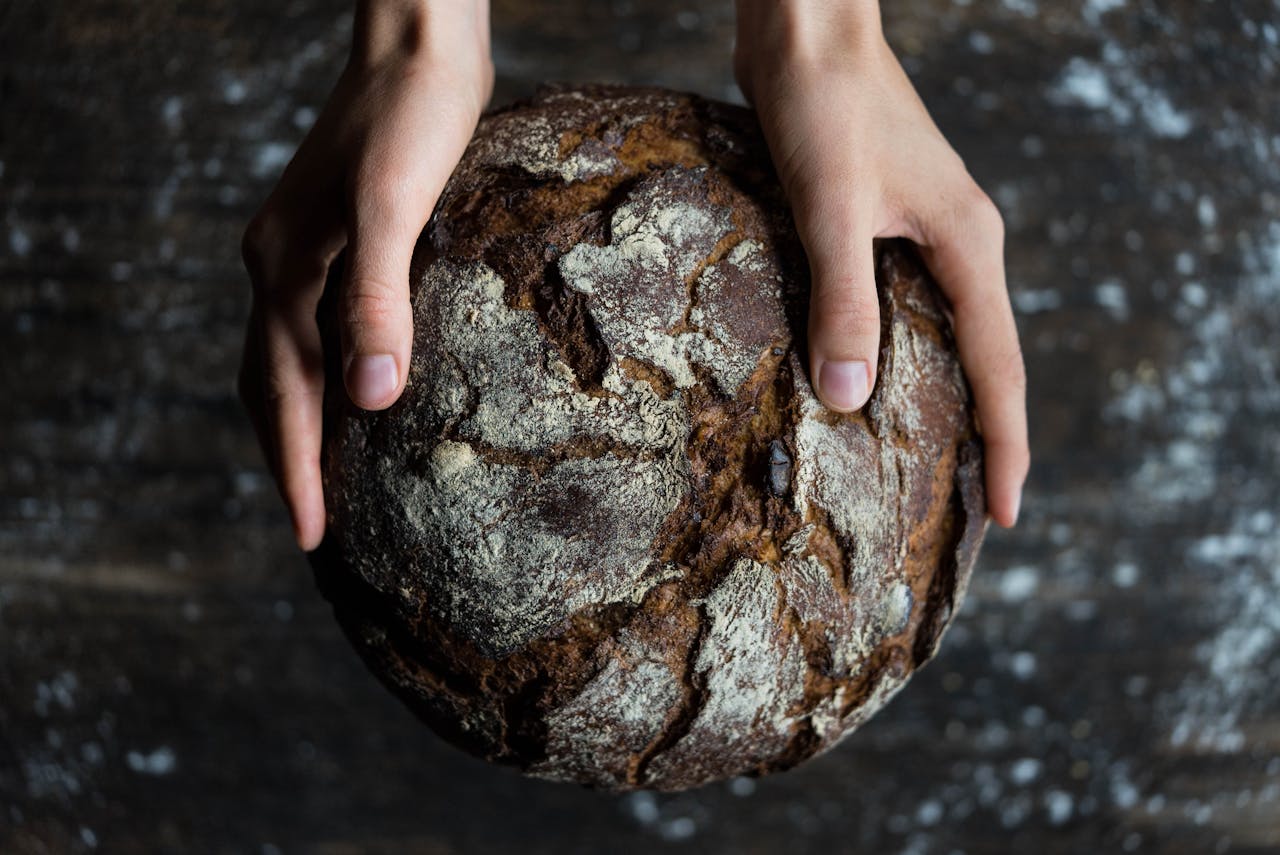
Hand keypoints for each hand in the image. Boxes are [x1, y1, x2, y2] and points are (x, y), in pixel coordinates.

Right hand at [239, 0, 492, 549]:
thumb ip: (376, 299)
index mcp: (284, 271)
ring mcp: (305, 252)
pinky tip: (367, 390)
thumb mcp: (394, 207)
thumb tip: (369, 399)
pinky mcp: (341, 240)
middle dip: (290, 460)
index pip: (282, 395)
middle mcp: (280, 267)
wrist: (420, 45)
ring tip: (331, 480)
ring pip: (292, 360)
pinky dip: (332, 376)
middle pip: (271, 386)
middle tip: (317, 529)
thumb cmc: (412, 117)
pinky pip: (320, 328)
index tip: (313, 538)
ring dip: (305, 423)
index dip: (297, 470)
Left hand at [734, 0, 1028, 525]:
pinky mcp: (881, 222)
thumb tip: (848, 398)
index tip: (1007, 515)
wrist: (806, 31)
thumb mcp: (830, 209)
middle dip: (982, 434)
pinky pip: (901, 305)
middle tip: (970, 510)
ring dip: (940, 396)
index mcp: (966, 245)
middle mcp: (956, 243)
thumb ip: (843, 301)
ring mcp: (921, 232)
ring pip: (942, 333)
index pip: (1000, 368)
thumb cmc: (823, 104)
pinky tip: (865, 379)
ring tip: (925, 463)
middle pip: (983, 359)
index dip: (1006, 446)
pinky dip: (894, 351)